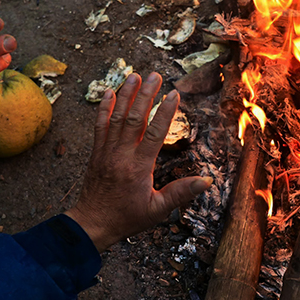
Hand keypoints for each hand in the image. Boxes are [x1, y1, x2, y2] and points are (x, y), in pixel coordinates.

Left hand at [65, 73, 212, 251]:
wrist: (92, 224)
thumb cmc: (126, 218)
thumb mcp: (157, 210)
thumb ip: (181, 192)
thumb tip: (207, 181)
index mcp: (138, 168)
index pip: (154, 134)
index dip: (165, 112)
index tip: (174, 94)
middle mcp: (121, 155)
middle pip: (134, 119)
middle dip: (145, 95)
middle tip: (155, 75)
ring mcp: (106, 152)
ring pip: (116, 117)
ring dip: (126, 95)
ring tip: (135, 75)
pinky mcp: (96, 152)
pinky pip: (99, 126)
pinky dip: (104, 108)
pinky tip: (109, 92)